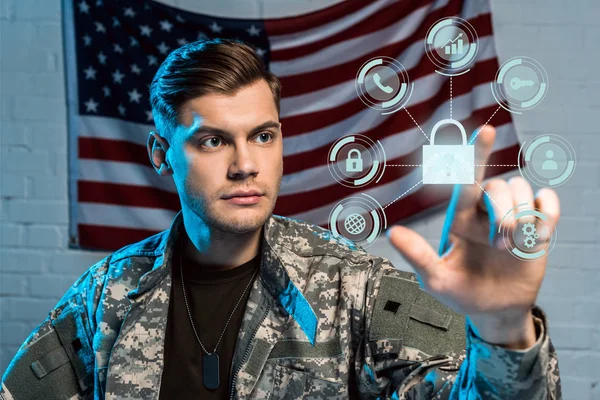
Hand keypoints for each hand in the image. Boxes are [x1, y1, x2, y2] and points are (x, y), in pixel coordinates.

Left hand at [387, 125, 559, 347]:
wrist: (496, 311)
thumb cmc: (462, 294)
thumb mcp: (436, 279)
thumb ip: (418, 255)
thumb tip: (392, 232)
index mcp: (461, 218)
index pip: (467, 178)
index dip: (476, 153)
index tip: (486, 130)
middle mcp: (486, 211)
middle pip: (499, 185)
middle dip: (503, 213)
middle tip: (501, 244)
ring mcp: (514, 216)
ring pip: (522, 188)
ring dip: (523, 217)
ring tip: (516, 246)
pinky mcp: (538, 226)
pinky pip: (548, 202)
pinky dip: (548, 214)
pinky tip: (540, 236)